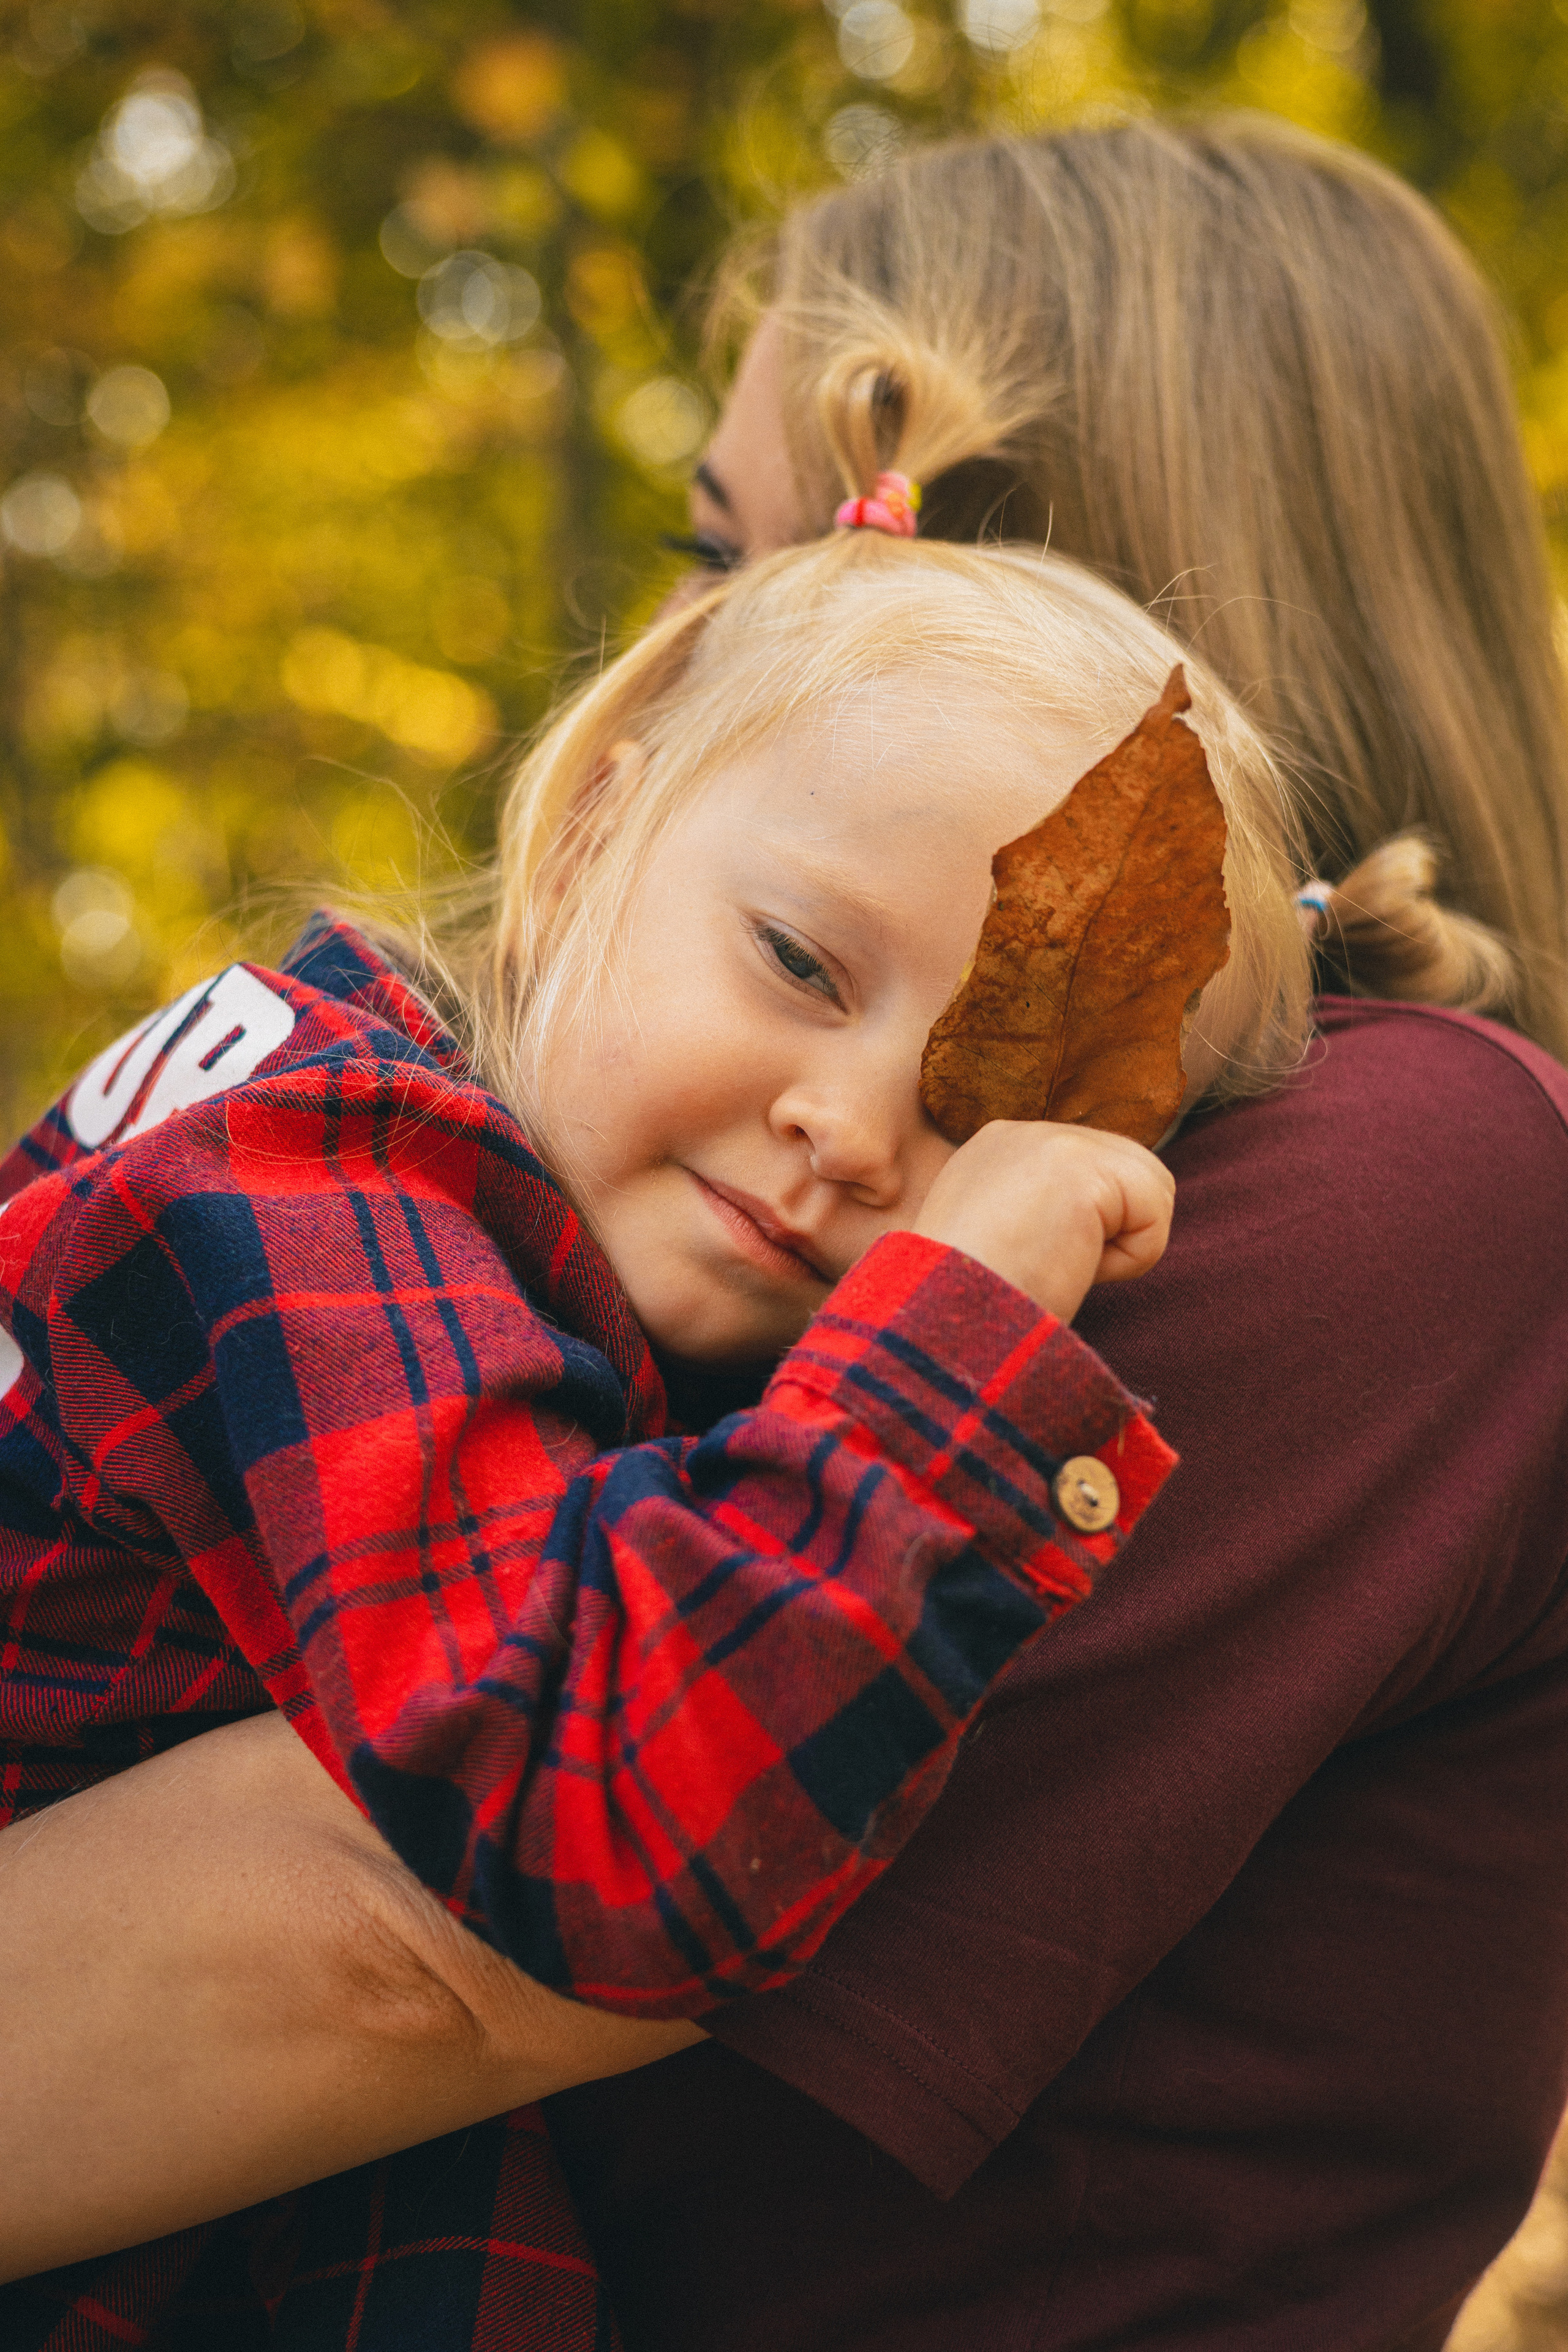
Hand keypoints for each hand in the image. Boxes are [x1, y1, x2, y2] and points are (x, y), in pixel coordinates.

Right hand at [910, 1120, 1174, 1322]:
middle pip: (1134, 1171)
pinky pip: (1155, 1216)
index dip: (1091, 1229)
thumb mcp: (999, 1242)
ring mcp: (1053, 1141)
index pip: (1095, 1172)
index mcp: (998, 1149)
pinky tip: (1071, 1266)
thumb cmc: (971, 1308)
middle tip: (1052, 1266)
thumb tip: (1096, 1225)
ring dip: (1120, 1246)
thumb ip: (1040, 1213)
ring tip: (1058, 1264)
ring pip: (1153, 1188)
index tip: (1035, 1261)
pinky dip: (1129, 1260)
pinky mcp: (1084, 1168)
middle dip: (1114, 1231)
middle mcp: (1024, 1132)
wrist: (942, 1321)